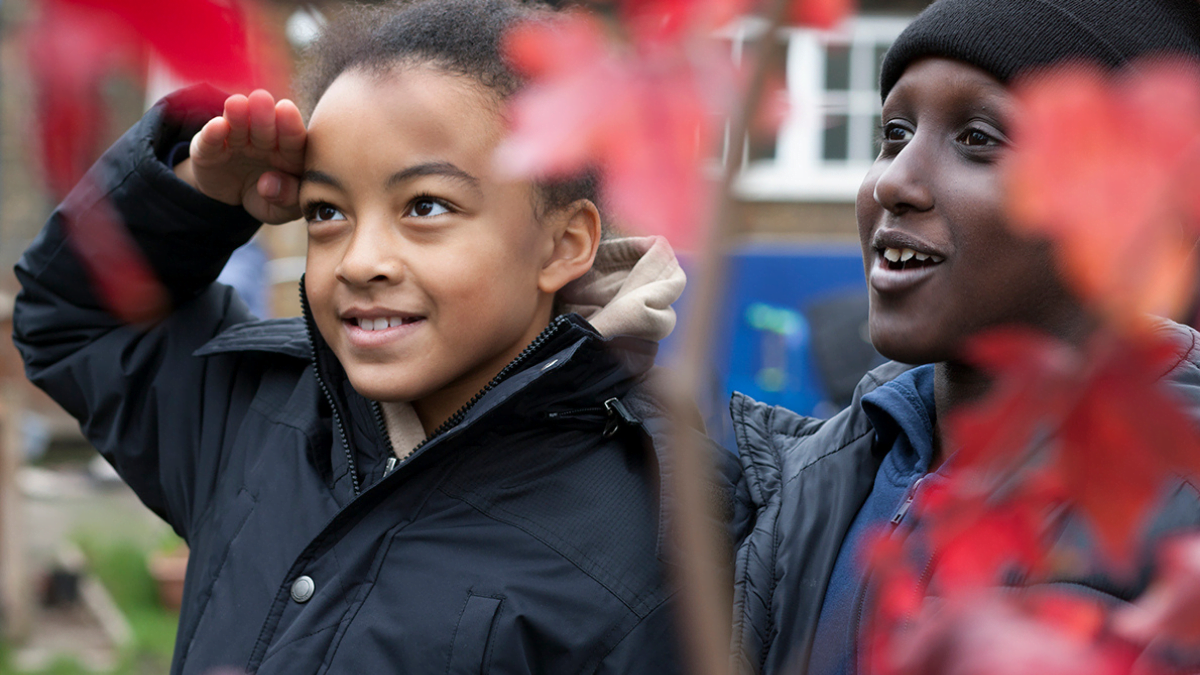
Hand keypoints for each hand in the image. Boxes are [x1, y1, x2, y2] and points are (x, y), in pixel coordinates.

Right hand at [174, 89, 305, 223]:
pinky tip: (216, 125)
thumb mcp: (281, 210)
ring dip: (237, 116)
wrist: (233, 198)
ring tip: (237, 103)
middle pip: (266, 129)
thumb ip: (287, 198)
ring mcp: (236, 143)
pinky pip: (210, 141)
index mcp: (290, 153)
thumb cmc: (268, 199)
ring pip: (238, 128)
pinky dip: (212, 133)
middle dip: (264, 116)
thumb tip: (268, 185)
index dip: (290, 126)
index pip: (293, 140)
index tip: (287, 111)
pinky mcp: (208, 149)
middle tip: (262, 99)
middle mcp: (264, 142)